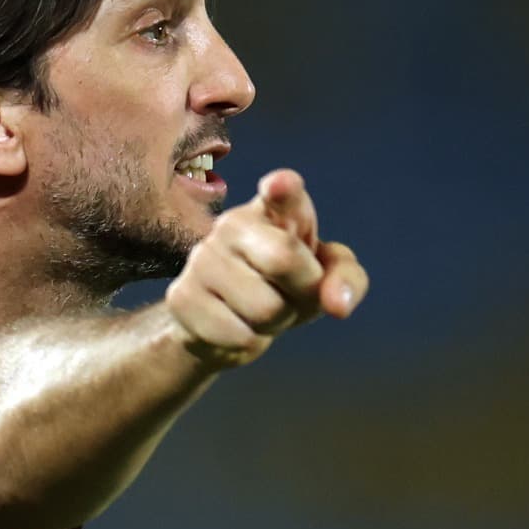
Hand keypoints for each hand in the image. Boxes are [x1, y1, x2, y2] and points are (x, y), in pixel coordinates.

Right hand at [166, 168, 368, 367]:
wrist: (225, 322)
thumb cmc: (285, 286)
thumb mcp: (325, 279)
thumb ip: (346, 280)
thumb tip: (338, 305)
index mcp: (275, 209)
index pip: (282, 192)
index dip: (283, 189)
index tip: (280, 186)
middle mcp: (234, 223)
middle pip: (285, 259)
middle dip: (302, 291)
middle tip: (292, 293)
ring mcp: (203, 258)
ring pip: (265, 309)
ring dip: (276, 322)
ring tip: (262, 310)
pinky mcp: (182, 296)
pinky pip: (238, 335)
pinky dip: (249, 342)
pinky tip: (236, 325)